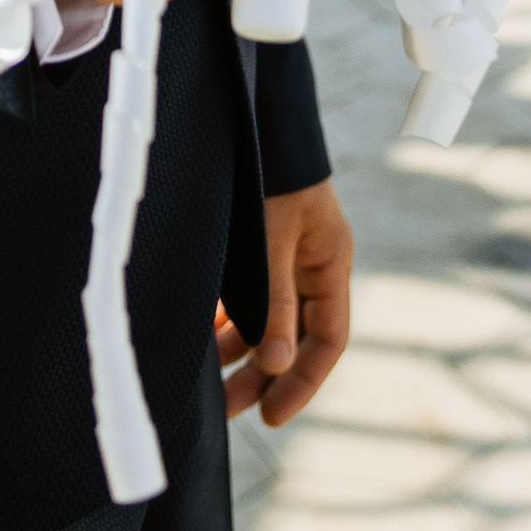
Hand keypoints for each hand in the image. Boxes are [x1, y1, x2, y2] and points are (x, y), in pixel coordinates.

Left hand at [216, 180, 353, 424]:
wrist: (251, 116)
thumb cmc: (268, 170)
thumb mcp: (274, 238)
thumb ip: (276, 301)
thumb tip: (277, 365)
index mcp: (329, 261)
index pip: (329, 338)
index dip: (304, 380)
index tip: (274, 414)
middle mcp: (308, 265)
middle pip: (293, 337)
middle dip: (263, 375)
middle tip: (231, 411)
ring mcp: (280, 258)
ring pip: (264, 321)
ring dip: (239, 353)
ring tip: (208, 387)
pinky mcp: (251, 249)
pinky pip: (242, 299)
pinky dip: (225, 321)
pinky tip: (200, 341)